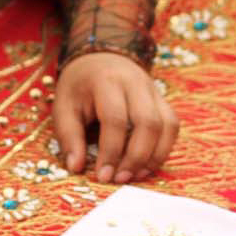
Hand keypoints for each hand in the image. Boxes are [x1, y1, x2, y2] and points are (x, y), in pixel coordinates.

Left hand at [52, 50, 179, 184]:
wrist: (100, 57)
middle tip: (121, 179)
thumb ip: (69, 136)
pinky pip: (172, 126)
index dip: (111, 151)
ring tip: (135, 175)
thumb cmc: (79, 86)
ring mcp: (154, 91)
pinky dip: (163, 149)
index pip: (115, 119)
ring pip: (166, 125)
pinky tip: (147, 165)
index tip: (103, 176)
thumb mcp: (63, 106)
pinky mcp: (163, 100)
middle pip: (148, 123)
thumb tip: (77, 167)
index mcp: (107, 81)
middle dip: (136, 157)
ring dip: (154, 156)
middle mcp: (136, 83)